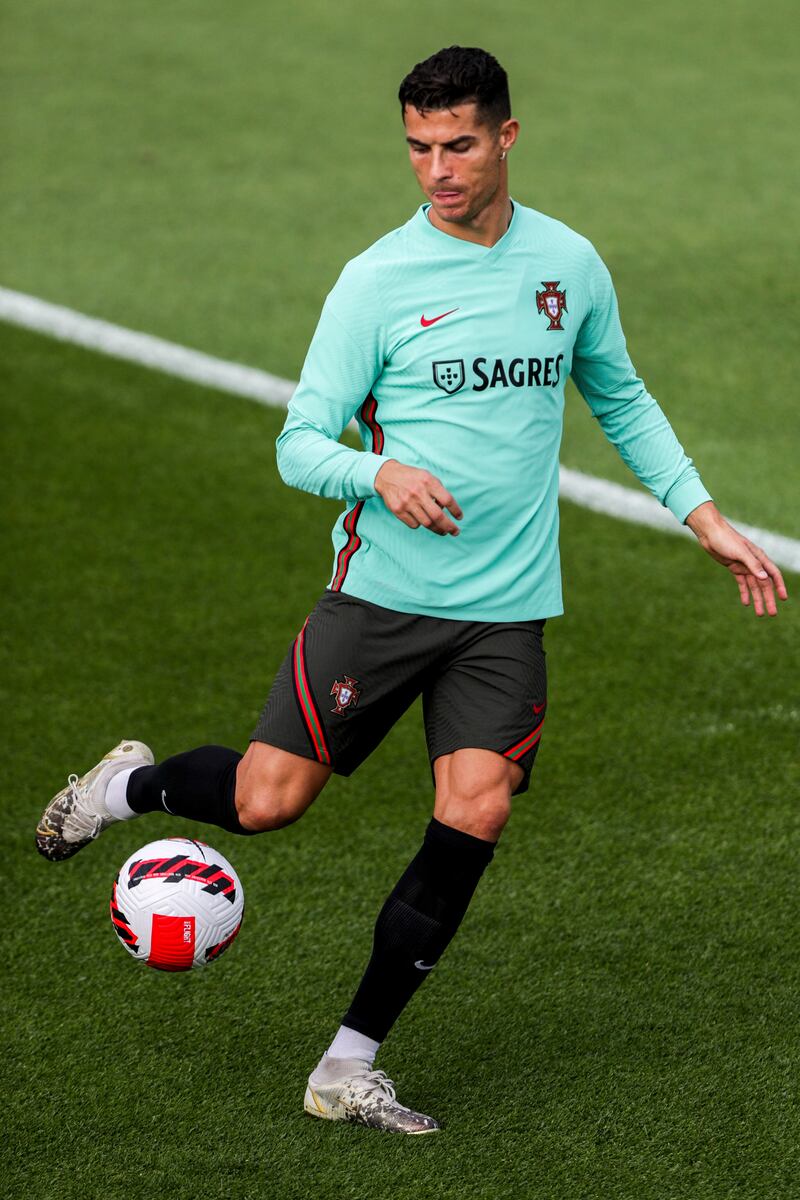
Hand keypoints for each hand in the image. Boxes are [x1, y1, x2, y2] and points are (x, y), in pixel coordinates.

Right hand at [374, 459, 462, 535]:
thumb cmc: (412, 477)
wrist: (387, 475)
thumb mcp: (427, 476)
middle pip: (438, 516)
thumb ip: (438, 490)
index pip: (447, 500)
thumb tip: (446, 509)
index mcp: (428, 482)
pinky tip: (422, 520)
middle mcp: (418, 492)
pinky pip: (414, 524)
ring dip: (437, 529)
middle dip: (449, 526)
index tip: (459, 517)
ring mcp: (407, 502)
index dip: (455, 510)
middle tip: (455, 532)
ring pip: (427, 523)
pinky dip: (421, 524)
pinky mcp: (398, 510)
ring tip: (442, 531)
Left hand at [685, 501, 787, 616]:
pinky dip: (744, 593)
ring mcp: (744, 566)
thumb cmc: (726, 539)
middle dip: (768, 599)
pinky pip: (742, 583)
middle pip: (764, 584)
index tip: (783, 599)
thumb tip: (765, 578)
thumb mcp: (740, 552)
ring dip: (757, 599)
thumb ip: (753, 565)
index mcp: (759, 557)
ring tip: (759, 614)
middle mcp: (754, 563)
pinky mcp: (734, 568)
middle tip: (772, 614)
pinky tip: (746, 603)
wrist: (710, 533)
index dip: (779, 587)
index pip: (773, 574)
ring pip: (753, 586)